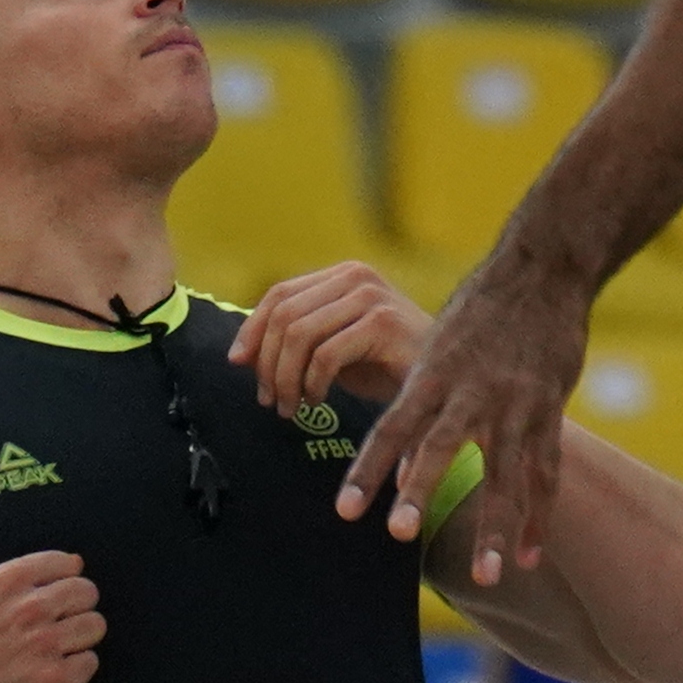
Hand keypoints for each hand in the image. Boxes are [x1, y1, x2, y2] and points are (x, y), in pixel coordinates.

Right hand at [0, 552, 101, 682]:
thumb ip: (21, 577)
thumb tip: (74, 562)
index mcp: (7, 583)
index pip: (65, 563)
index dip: (66, 580)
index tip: (57, 597)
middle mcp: (28, 609)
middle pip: (87, 592)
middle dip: (77, 609)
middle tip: (59, 627)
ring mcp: (44, 645)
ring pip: (95, 626)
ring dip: (79, 640)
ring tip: (54, 653)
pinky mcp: (55, 680)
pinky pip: (89, 662)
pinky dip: (74, 671)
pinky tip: (51, 676)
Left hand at [233, 262, 426, 414]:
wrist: (444, 380)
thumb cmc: (387, 366)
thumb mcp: (333, 348)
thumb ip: (295, 342)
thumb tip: (240, 354)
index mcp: (343, 275)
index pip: (279, 294)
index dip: (252, 329)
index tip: (238, 364)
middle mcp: (356, 276)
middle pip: (284, 315)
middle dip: (267, 363)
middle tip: (271, 400)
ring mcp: (371, 296)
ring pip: (298, 334)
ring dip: (285, 378)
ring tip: (290, 407)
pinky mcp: (383, 323)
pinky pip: (325, 355)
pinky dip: (311, 384)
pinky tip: (318, 401)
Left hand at [339, 247, 590, 587]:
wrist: (541, 272)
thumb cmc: (479, 314)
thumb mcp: (441, 351)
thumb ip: (422, 407)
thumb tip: (403, 469)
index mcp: (433, 375)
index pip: (391, 429)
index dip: (367, 470)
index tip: (345, 511)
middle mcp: (470, 391)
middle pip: (441, 446)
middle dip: (421, 490)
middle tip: (400, 534)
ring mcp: (515, 401)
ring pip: (505, 471)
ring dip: (496, 524)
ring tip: (489, 574)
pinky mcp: (550, 407)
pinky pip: (546, 471)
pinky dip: (538, 516)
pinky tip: (527, 556)